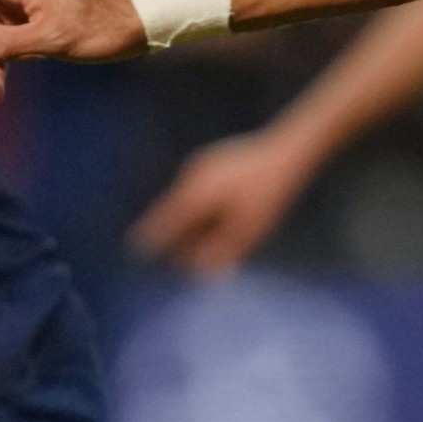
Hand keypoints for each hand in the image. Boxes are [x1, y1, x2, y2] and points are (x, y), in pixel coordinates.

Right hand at [133, 129, 320, 276]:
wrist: (287, 153)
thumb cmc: (268, 195)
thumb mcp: (248, 231)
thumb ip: (220, 251)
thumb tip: (198, 269)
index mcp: (196, 195)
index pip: (164, 220)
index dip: (151, 237)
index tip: (135, 251)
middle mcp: (191, 177)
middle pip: (175, 215)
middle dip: (186, 238)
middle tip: (208, 256)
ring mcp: (199, 166)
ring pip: (187, 203)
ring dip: (199, 224)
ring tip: (230, 230)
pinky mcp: (208, 162)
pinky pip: (198, 191)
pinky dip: (206, 208)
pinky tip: (231, 210)